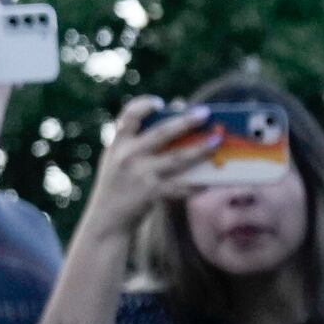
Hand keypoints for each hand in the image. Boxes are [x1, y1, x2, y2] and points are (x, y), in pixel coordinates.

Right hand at [70, 98, 213, 241]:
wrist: (106, 219)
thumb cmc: (119, 183)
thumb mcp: (118, 158)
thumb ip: (138, 140)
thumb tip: (178, 115)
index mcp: (118, 143)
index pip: (128, 116)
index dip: (144, 105)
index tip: (161, 103)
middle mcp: (128, 156)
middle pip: (161, 134)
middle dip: (185, 122)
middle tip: (206, 112)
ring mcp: (140, 175)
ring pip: (177, 159)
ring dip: (199, 149)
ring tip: (217, 140)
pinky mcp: (152, 194)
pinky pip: (180, 186)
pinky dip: (197, 182)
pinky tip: (213, 178)